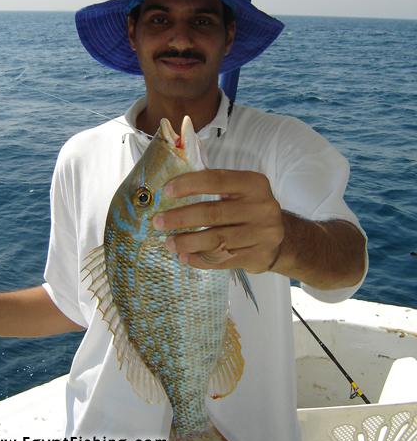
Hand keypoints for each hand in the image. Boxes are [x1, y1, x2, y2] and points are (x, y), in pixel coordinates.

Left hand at [152, 169, 283, 272]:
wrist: (281, 238)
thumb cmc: (249, 209)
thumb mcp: (242, 190)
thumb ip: (216, 187)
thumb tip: (173, 190)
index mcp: (254, 184)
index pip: (217, 180)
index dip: (189, 184)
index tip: (167, 191)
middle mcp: (261, 208)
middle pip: (213, 213)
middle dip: (181, 218)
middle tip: (159, 222)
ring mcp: (261, 234)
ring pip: (216, 240)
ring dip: (187, 242)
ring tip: (169, 243)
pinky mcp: (257, 257)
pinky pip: (222, 260)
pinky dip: (200, 259)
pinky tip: (185, 257)